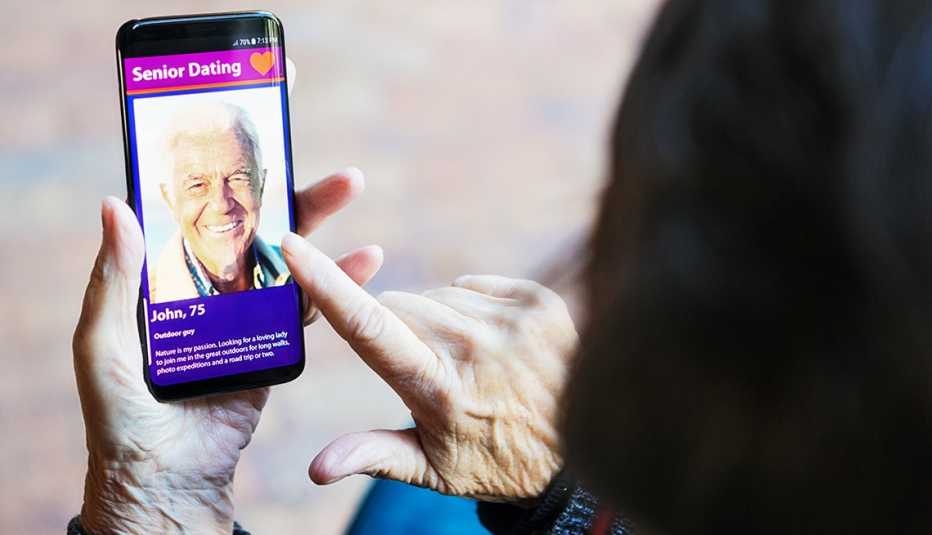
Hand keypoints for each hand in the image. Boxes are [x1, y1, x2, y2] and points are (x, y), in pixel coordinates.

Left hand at [73, 169, 381, 533]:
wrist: (167, 475)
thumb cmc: (121, 414)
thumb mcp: (102, 341)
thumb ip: (115, 278)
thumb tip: (115, 204)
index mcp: (169, 279)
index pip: (200, 215)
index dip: (226, 176)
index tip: (253, 134)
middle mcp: (212, 288)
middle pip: (257, 228)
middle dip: (294, 190)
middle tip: (322, 159)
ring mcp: (248, 315)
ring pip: (291, 259)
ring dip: (324, 223)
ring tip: (353, 183)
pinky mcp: (276, 346)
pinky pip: (310, 307)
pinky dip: (340, 282)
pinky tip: (366, 259)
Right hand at [281, 235, 577, 501]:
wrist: (580, 450)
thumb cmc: (496, 462)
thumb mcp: (433, 470)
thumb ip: (373, 454)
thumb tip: (315, 468)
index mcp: (436, 386)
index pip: (368, 325)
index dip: (324, 281)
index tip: (292, 244)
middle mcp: (473, 346)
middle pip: (398, 305)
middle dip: (393, 329)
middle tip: (424, 371)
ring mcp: (510, 319)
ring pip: (435, 295)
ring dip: (436, 321)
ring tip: (466, 363)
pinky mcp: (536, 300)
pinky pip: (472, 284)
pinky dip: (470, 307)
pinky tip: (489, 342)